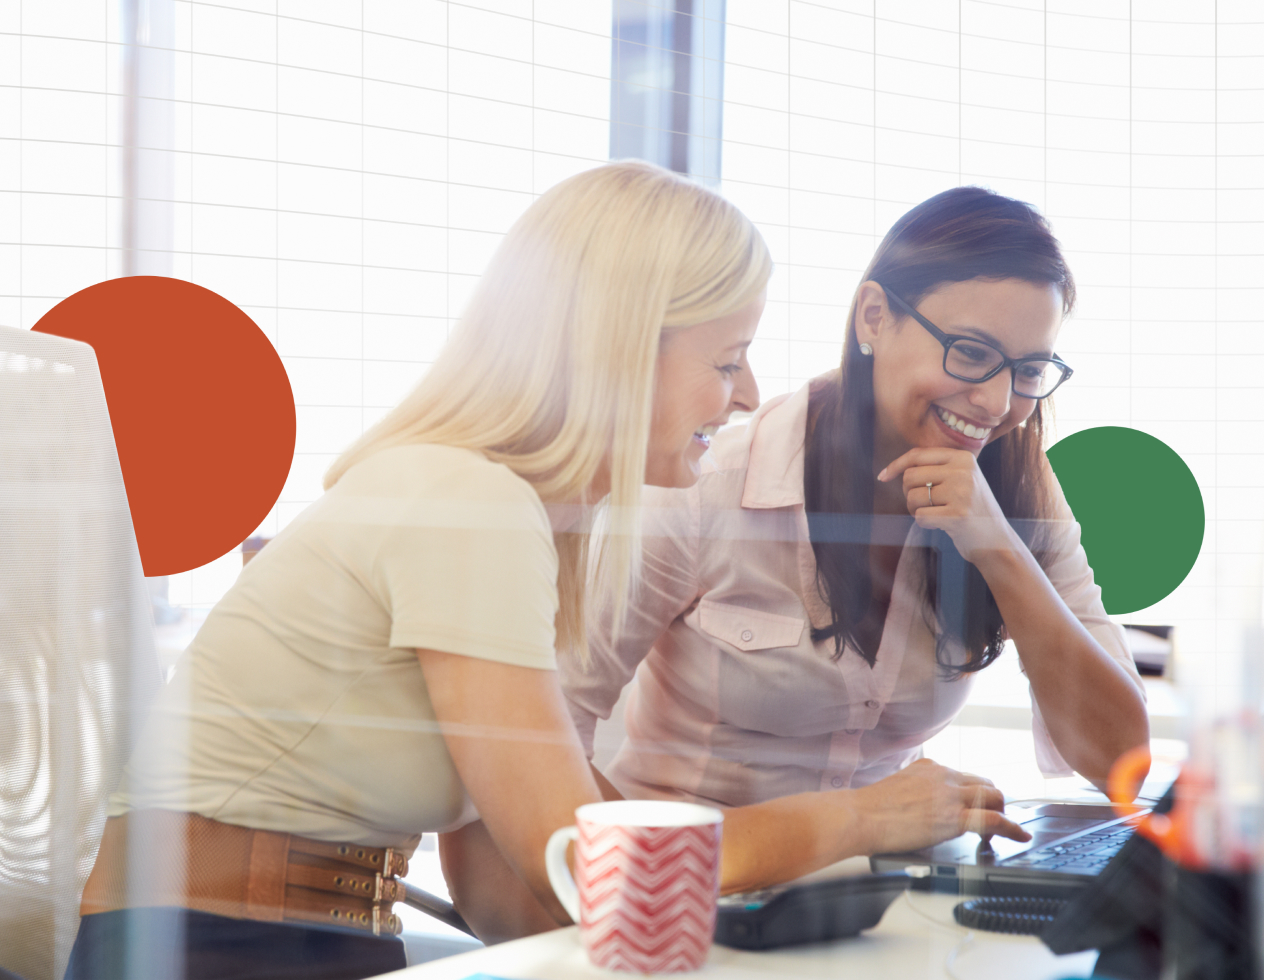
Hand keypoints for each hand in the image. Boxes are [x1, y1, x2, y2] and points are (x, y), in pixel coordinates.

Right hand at [848, 759, 1030, 853]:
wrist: (858, 816)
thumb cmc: (868, 809)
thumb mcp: (896, 787)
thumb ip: (915, 791)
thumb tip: (921, 807)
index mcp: (928, 767)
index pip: (963, 776)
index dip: (975, 793)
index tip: (976, 804)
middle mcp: (943, 776)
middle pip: (985, 784)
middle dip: (994, 801)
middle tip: (992, 818)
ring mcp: (950, 795)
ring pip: (994, 797)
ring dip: (1003, 813)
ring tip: (1002, 830)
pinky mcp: (953, 818)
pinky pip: (994, 820)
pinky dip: (1012, 828)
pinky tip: (1019, 836)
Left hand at [877, 447, 1017, 562]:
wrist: (996, 540)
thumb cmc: (971, 509)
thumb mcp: (961, 479)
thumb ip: (936, 468)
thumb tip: (893, 469)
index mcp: (963, 457)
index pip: (917, 455)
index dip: (896, 465)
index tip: (882, 477)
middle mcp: (963, 471)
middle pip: (910, 476)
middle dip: (908, 493)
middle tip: (924, 503)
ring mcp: (961, 493)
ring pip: (912, 497)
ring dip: (915, 509)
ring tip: (935, 514)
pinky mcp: (957, 516)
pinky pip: (920, 517)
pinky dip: (924, 522)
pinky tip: (940, 524)